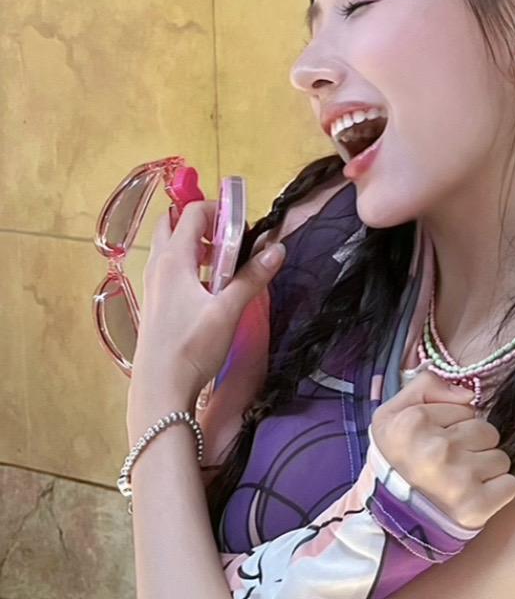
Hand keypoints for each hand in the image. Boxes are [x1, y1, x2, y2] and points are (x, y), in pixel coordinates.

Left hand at [128, 202, 284, 438]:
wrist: (160, 388)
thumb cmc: (192, 347)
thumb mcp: (228, 310)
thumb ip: (252, 277)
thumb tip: (278, 249)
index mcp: (173, 259)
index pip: (191, 212)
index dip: (219, 210)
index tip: (243, 226)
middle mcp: (158, 265)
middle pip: (173, 225)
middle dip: (203, 225)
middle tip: (229, 242)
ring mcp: (152, 285)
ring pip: (170, 249)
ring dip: (196, 247)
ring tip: (224, 267)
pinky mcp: (154, 304)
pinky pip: (169, 270)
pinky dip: (189, 268)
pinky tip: (209, 292)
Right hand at [370, 369, 514, 531]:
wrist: (387, 519)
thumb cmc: (394, 463)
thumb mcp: (393, 414)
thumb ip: (427, 386)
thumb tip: (468, 393)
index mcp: (413, 423)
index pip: (467, 408)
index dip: (455, 423)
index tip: (436, 441)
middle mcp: (437, 450)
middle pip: (487, 431)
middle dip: (474, 445)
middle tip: (450, 463)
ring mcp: (458, 479)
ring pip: (500, 458)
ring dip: (486, 469)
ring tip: (460, 480)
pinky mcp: (475, 506)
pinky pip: (510, 485)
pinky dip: (496, 492)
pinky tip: (473, 496)